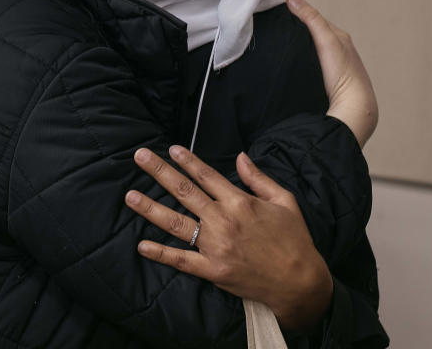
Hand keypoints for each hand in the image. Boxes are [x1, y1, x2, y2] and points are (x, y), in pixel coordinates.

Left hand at [125, 146, 332, 330]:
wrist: (300, 283)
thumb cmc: (294, 240)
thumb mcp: (284, 201)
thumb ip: (259, 178)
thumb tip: (241, 156)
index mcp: (240, 202)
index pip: (207, 175)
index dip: (187, 161)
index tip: (170, 149)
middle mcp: (224, 221)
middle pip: (185, 192)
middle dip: (160, 171)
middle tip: (140, 156)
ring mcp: (216, 246)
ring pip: (176, 223)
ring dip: (151, 208)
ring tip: (130, 195)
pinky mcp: (213, 270)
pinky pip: (181, 261)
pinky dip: (161, 254)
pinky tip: (142, 245)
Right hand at [287, 0, 377, 146]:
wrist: (352, 108)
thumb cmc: (343, 74)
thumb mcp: (326, 40)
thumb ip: (311, 19)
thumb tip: (292, 0)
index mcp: (340, 37)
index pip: (314, 19)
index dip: (296, 15)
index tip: (276, 13)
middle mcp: (338, 49)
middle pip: (311, 35)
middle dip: (295, 31)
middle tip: (275, 30)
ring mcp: (332, 66)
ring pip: (310, 50)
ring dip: (297, 48)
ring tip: (280, 48)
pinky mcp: (326, 81)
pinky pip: (310, 64)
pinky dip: (300, 61)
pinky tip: (291, 66)